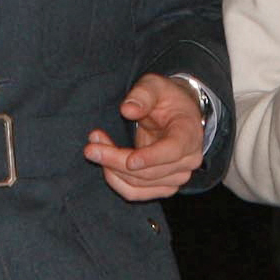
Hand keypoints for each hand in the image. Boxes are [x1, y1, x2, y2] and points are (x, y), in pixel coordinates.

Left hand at [84, 73, 204, 199]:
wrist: (176, 117)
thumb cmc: (166, 100)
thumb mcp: (155, 86)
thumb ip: (143, 94)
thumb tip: (127, 109)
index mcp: (189, 134)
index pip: (172, 151)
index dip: (150, 157)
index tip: (129, 159)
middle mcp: (188, 160)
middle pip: (148, 171)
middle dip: (115, 159)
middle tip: (91, 145)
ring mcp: (177, 177)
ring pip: (138, 184)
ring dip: (111, 168)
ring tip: (95, 146)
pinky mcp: (163, 187)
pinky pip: (135, 193)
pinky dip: (115, 180)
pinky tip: (104, 163)